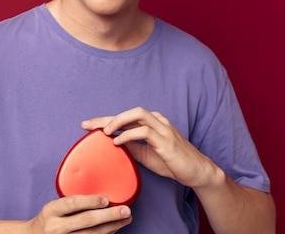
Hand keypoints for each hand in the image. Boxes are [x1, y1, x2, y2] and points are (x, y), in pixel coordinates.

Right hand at [26, 195, 131, 233]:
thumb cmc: (49, 219)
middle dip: (109, 216)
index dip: (90, 201)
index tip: (106, 199)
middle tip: (126, 210)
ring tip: (125, 219)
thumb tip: (101, 196)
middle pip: (86, 222)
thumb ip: (71, 202)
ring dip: (112, 227)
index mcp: (51, 211)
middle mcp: (56, 227)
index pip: (72, 204)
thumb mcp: (54, 207)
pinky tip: (114, 229)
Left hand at [82, 107, 216, 189]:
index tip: (87, 125)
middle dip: (107, 118)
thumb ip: (132, 147)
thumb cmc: (172, 162)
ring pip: (137, 114)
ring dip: (118, 121)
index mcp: (152, 123)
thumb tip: (114, 144)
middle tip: (88, 126)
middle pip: (129, 112)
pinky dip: (128, 135)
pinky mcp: (166, 140)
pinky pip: (144, 131)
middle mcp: (157, 121)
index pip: (125, 117)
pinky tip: (118, 143)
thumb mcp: (146, 154)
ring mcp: (163, 128)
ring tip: (105, 133)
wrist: (196, 172)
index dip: (105, 119)